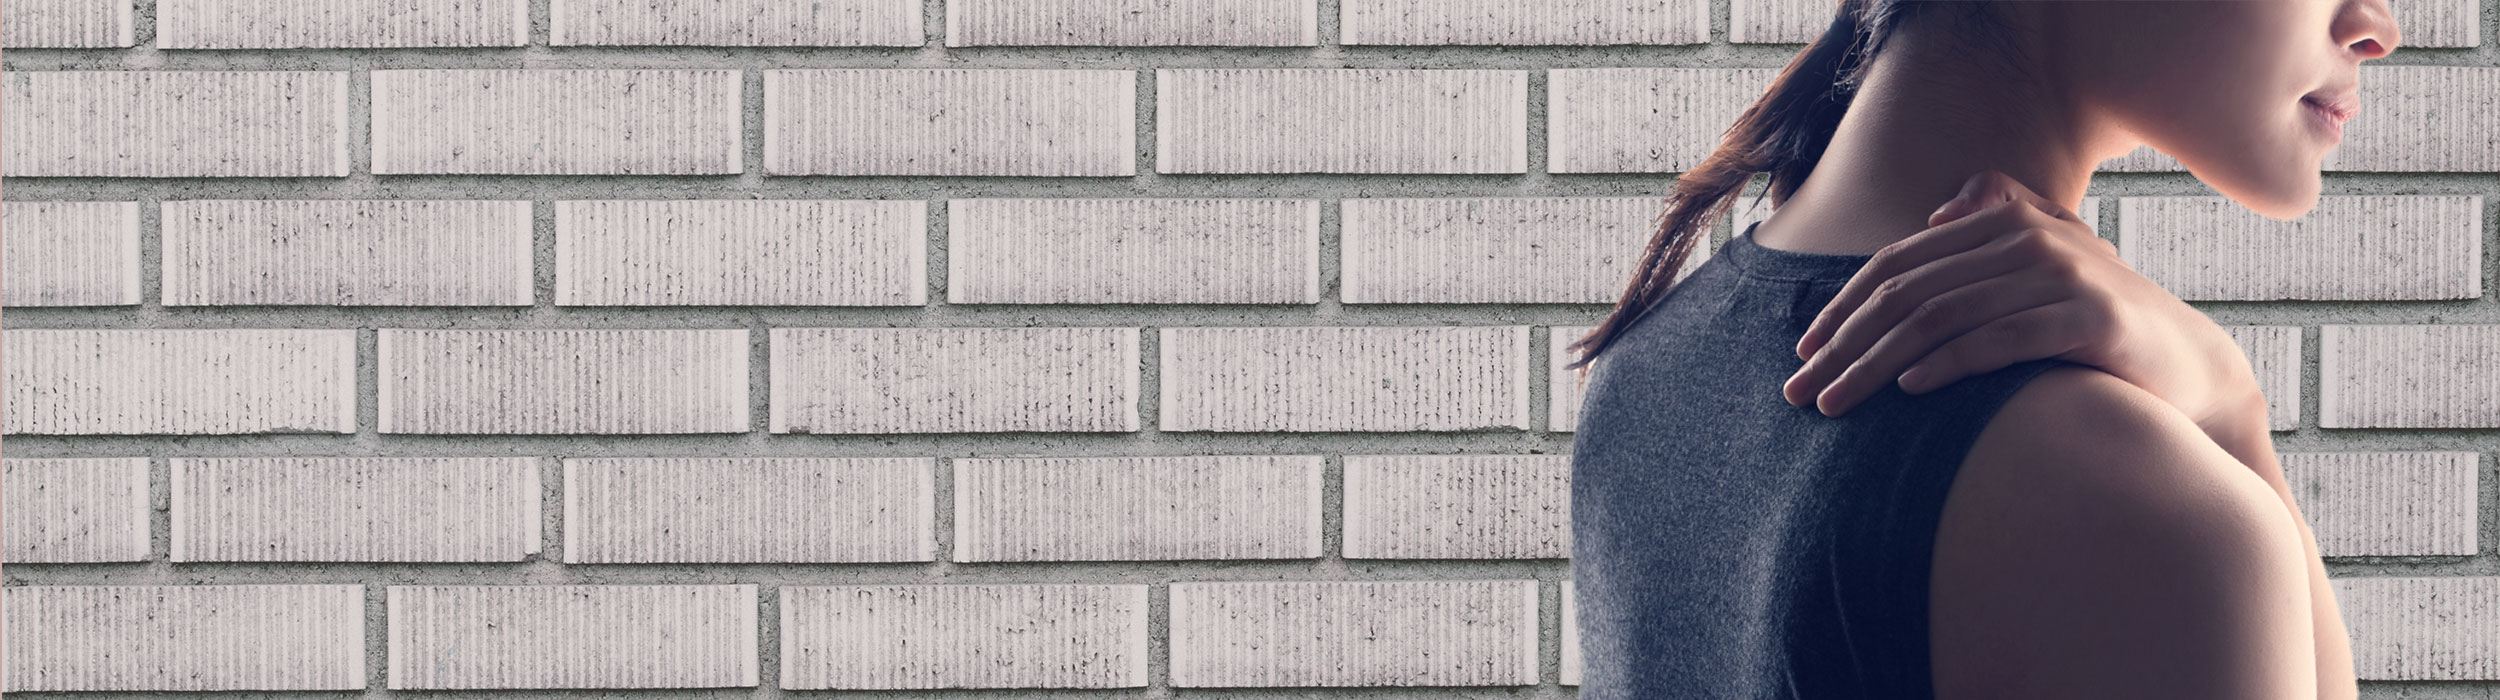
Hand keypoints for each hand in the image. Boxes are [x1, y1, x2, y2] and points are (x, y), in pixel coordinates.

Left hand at [1777, 170, 2268, 453]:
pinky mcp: (2089, 319)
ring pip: (1940, 319)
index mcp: (2009, 222)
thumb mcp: (2055, 262)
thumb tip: (1943, 210)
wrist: (2190, 370)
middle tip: (1799, 389)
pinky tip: (1907, 390)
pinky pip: (1997, 341)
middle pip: (1910, 292)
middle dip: (1845, 343)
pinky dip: (1945, 364)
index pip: (1902, 263)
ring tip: (1835, 403)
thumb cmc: (2101, 325)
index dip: (1844, 305)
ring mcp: (2062, 276)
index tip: (1803, 351)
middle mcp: (2031, 239)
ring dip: (1875, 364)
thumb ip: (2007, 218)